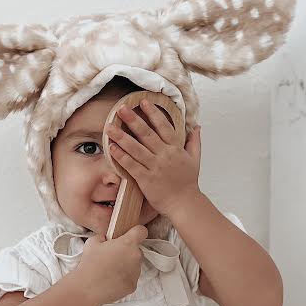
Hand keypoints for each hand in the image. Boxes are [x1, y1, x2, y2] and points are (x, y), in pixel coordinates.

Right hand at [76, 224, 147, 304]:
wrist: (87, 288)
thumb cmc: (90, 264)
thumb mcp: (92, 242)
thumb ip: (103, 237)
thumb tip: (105, 238)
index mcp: (128, 243)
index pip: (141, 231)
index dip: (136, 232)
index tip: (130, 235)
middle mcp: (136, 257)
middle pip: (137, 250)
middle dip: (127, 252)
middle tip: (112, 257)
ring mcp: (136, 272)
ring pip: (134, 265)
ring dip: (126, 266)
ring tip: (110, 271)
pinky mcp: (133, 285)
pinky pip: (131, 279)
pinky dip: (124, 279)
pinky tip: (111, 280)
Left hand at [106, 99, 201, 215]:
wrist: (184, 204)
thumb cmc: (188, 183)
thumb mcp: (195, 159)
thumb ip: (194, 141)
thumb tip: (197, 127)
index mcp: (175, 149)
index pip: (163, 126)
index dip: (153, 113)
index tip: (143, 102)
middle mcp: (165, 155)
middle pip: (147, 134)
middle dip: (133, 120)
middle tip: (121, 108)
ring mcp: (155, 167)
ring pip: (136, 148)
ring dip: (121, 136)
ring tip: (109, 127)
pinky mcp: (146, 179)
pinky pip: (132, 165)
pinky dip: (121, 156)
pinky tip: (111, 148)